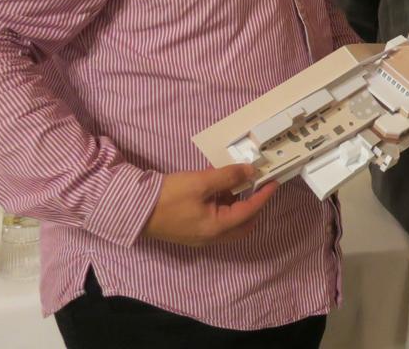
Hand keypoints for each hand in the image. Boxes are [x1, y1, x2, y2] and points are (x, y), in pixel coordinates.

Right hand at [142, 164, 276, 246]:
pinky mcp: (191, 231)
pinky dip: (223, 206)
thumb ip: (228, 176)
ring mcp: (200, 236)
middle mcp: (211, 237)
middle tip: (258, 186)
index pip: (250, 211)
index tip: (273, 182)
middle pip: (243, 224)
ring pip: (230, 223)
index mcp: (217, 228)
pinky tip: (218, 189)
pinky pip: (216, 221)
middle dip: (254, 205)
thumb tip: (250, 171)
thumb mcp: (201, 182)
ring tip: (236, 182)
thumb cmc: (168, 197)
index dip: (264, 196)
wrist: (134, 209)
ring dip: (237, 205)